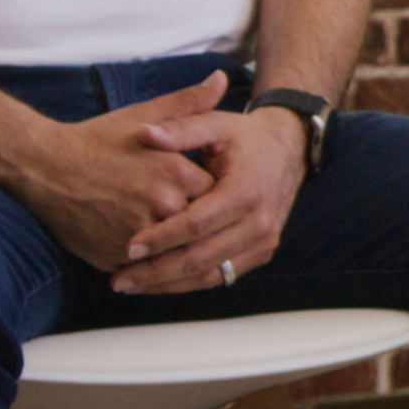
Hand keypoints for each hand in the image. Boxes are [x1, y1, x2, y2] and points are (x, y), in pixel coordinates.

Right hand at [5, 73, 227, 271]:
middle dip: (195, 223)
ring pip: (174, 251)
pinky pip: (147, 269)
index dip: (210, 195)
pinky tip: (147, 253)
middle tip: (188, 219)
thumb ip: (189, 103)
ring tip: (167, 237)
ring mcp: (140, 236)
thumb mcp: (145, 116)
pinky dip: (150, 263)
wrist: (44, 167)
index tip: (202, 192)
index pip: (217, 194)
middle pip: (198, 225)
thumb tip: (221, 79)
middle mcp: (164, 206)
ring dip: (175, 247)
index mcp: (178, 173)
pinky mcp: (117, 257)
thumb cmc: (96, 140)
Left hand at [112, 97, 312, 295]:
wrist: (289, 150)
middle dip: (157, 271)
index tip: (128, 247)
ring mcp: (263, 242)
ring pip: (209, 274)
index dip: (161, 238)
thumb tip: (143, 133)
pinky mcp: (261, 253)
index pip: (197, 224)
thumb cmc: (245, 137)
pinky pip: (221, 276)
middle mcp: (259, 223)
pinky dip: (188, 282)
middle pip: (200, 257)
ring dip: (169, 284)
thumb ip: (181, 130)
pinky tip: (158, 282)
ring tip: (131, 285)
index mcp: (246, 191)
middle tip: (119, 279)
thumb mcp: (217, 124)